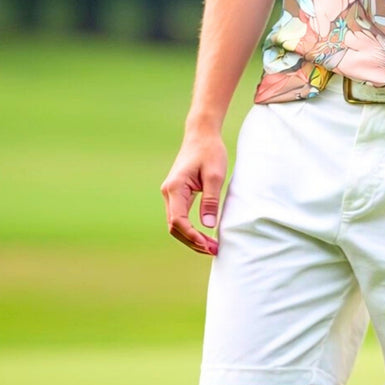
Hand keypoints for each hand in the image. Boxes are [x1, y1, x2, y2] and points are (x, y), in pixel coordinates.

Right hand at [160, 132, 227, 254]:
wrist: (202, 134)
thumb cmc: (210, 151)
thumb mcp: (215, 175)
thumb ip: (211, 200)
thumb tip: (208, 226)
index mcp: (175, 188)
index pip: (178, 221)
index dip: (192, 236)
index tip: (208, 245)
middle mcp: (168, 193)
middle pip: (175, 227)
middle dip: (193, 242)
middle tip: (214, 251)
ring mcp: (171, 194)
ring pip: (176, 224)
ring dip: (191, 237)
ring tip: (211, 247)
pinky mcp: (177, 194)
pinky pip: (180, 217)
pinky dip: (190, 229)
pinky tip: (204, 235)